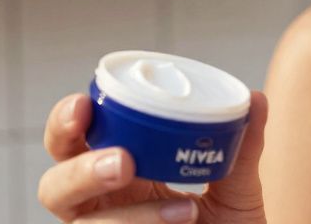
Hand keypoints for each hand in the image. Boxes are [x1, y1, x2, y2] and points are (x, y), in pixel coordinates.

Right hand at [37, 91, 269, 222]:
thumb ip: (244, 147)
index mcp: (117, 173)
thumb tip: (255, 99)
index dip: (64, 123)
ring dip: (128, 217)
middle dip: (80, 171)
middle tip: (123, 162)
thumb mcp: (238, 188)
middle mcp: (101, 207)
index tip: (85, 103)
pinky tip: (183, 223)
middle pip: (54, 187)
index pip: (72, 142)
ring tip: (186, 211)